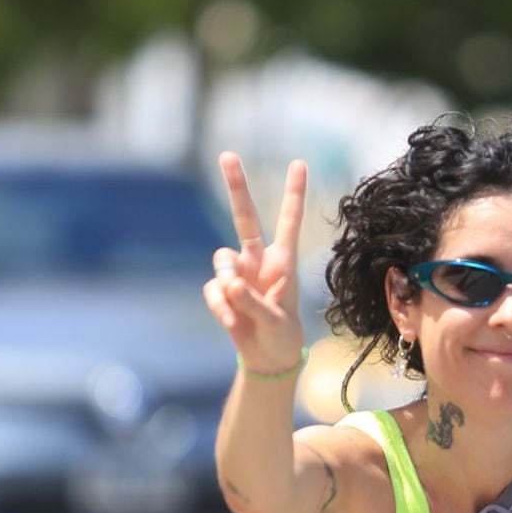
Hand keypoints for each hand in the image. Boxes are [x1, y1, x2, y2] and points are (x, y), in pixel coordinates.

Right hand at [203, 153, 307, 372]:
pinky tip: (230, 321)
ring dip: (227, 281)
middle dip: (236, 187)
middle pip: (244, 217)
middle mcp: (258, 260)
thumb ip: (255, 303)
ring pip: (221, 258)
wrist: (267, 357)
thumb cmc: (282, 335)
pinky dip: (219, 305)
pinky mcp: (222, 290)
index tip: (298, 163)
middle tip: (227, 155)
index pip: (288, 222)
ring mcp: (238, 273)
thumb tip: (230, 284)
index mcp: (283, 262)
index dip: (293, 194)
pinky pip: (213, 289)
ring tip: (238, 307)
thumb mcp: (276, 322)